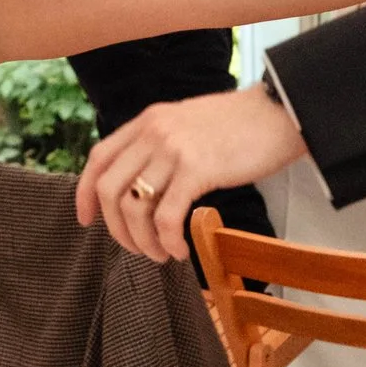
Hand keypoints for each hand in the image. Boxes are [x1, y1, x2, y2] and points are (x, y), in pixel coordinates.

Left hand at [77, 88, 306, 261]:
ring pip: (133, 206)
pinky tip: (179, 250)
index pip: (98, 158)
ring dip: (141, 241)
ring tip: (161, 254)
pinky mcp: (197, 169)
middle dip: (116, 228)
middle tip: (136, 249)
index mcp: (147, 121)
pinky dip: (166, 241)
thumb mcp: (187, 125)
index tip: (86, 220)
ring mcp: (173, 149)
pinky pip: (166, 216)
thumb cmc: (240, 126)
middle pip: (109, 189)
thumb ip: (160, 148)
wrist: (281, 112)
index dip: (84, 193)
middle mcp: (152, 132)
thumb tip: (143, 190)